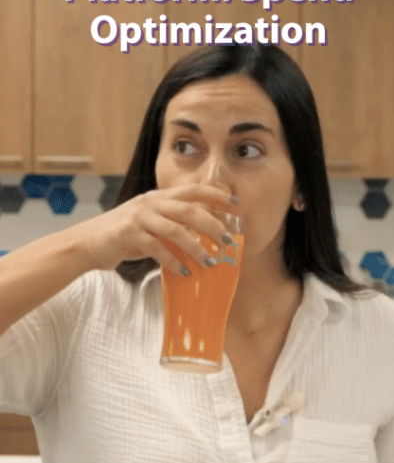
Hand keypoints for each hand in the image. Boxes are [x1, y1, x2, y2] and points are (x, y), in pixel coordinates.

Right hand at [78, 184, 238, 273]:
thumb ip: (172, 225)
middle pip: (189, 209)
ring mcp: (138, 217)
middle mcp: (150, 203)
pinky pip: (157, 248)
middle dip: (212, 225)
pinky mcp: (128, 234)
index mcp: (158, 197)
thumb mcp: (149, 224)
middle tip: (228, 241)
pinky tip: (184, 272)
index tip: (236, 204)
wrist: (86, 243)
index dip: (216, 195)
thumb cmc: (122, 236)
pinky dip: (173, 261)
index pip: (193, 190)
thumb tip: (202, 236)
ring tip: (210, 263)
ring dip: (196, 247)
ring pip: (175, 230)